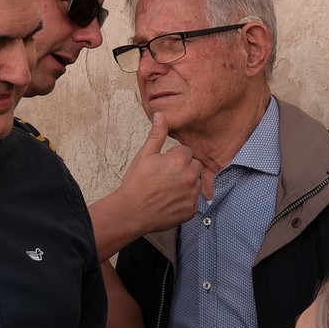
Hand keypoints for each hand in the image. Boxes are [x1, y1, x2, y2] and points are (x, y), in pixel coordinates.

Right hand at [116, 114, 201, 231]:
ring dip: (187, 184)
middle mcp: (189, 177)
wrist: (131, 212)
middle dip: (184, 169)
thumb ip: (157, 134)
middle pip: (195, 166)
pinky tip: (171, 201)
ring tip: (168, 190)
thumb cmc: (136, 183)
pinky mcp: (191, 210)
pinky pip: (195, 200)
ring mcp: (192, 195)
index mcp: (179, 160)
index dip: (174, 157)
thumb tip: (161, 115)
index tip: (163, 165)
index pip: (186, 152)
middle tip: (166, 177)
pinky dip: (186, 201)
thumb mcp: (144, 155)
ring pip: (196, 183)